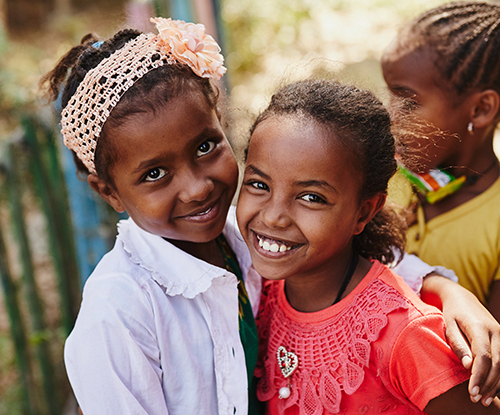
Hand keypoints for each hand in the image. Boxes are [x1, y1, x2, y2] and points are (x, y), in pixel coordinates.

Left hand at [421, 274, 499, 405]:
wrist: (462, 298)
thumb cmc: (452, 313)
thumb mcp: (448, 325)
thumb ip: (458, 344)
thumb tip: (467, 366)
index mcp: (480, 327)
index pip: (483, 356)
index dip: (479, 376)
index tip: (471, 391)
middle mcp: (495, 331)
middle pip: (497, 363)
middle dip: (488, 383)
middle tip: (476, 398)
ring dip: (495, 384)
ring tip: (483, 399)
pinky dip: (499, 376)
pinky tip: (491, 389)